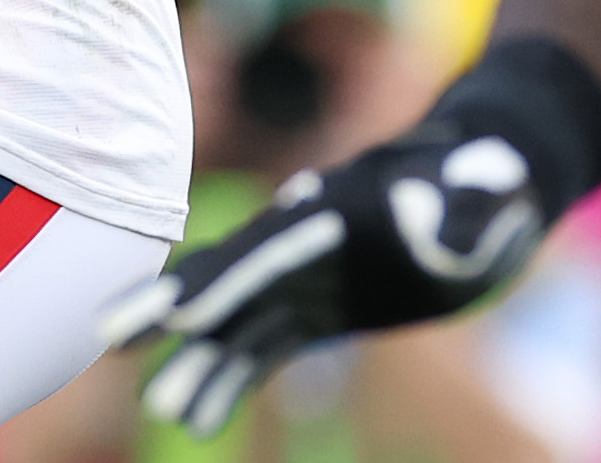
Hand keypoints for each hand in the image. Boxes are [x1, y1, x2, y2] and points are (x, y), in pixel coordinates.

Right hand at [100, 121, 548, 438]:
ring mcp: (303, 276)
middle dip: (169, 305)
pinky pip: (259, 347)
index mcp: (337, 211)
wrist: (487, 183)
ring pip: (236, 323)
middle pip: (227, 274)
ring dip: (198, 362)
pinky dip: (228, 379)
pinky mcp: (312, 308)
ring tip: (163, 408)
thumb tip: (432, 210)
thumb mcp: (493, 188)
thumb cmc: (491, 180)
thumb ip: (464, 200)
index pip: (271, 250)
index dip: (226, 280)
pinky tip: (197, 419)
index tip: (180, 313)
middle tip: (107, 336)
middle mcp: (304, 241)